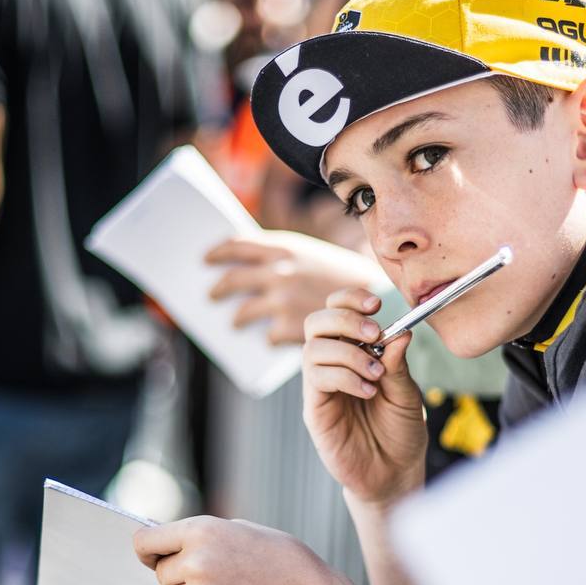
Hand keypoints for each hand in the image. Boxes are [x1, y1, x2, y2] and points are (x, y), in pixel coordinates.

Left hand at [134, 515, 347, 584]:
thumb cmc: (280, 563)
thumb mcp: (240, 531)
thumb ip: (200, 537)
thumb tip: (163, 548)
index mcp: (202, 531)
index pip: (145, 541)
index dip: (148, 550)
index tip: (151, 557)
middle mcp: (195, 563)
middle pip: (161, 573)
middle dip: (181, 574)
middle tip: (218, 578)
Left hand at [206, 232, 387, 345]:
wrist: (378, 300)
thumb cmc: (349, 277)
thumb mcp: (316, 256)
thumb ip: (289, 258)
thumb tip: (260, 262)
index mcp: (284, 248)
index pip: (238, 245)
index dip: (219, 252)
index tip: (207, 258)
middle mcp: (277, 271)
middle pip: (233, 279)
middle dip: (218, 289)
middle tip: (212, 295)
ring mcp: (281, 300)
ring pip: (243, 313)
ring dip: (237, 318)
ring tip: (235, 322)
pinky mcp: (287, 327)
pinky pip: (267, 336)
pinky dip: (270, 338)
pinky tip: (275, 339)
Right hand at [302, 288, 426, 505]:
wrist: (394, 474)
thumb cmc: (400, 432)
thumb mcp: (407, 393)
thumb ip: (398, 364)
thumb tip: (401, 331)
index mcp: (354, 352)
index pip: (337, 312)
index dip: (349, 300)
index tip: (375, 304)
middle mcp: (332, 365)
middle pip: (316, 322)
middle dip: (344, 319)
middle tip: (373, 334)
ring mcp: (321, 387)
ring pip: (313, 349)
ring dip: (348, 353)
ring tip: (375, 374)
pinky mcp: (315, 410)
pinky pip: (317, 379)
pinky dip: (344, 378)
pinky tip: (367, 391)